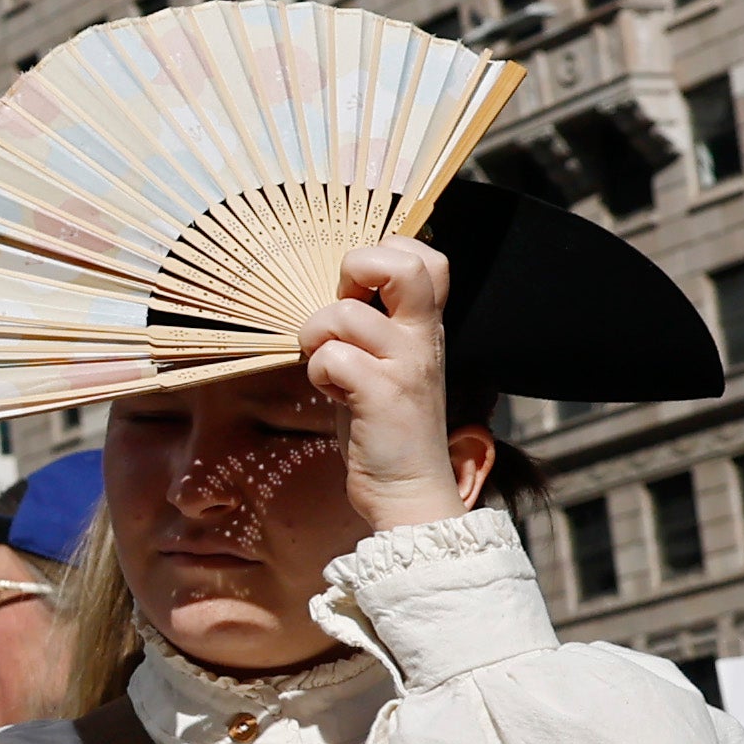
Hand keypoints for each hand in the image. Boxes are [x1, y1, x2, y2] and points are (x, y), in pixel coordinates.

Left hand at [291, 242, 465, 531]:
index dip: (385, 252)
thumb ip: (376, 325)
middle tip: (343, 309)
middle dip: (356, 270)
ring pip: (345, 315)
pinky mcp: (382, 395)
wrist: (408, 491)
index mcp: (424, 326)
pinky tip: (335, 394)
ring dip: (317, 337)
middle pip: (403, 265)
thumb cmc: (384, 425)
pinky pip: (332, 358)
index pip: (426, 257)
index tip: (360, 290)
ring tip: (330, 369)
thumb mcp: (387, 363)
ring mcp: (406, 365)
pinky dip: (319, 373)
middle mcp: (422, 338)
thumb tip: (339, 290)